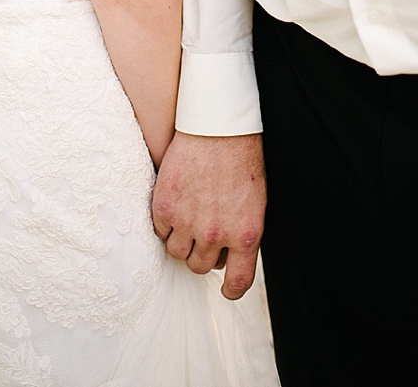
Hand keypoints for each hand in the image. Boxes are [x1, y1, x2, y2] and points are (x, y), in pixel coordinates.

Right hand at [152, 131, 265, 299]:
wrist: (219, 127)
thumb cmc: (243, 160)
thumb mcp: (256, 202)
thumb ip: (242, 232)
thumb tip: (231, 256)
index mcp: (246, 234)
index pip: (238, 281)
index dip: (232, 290)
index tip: (228, 289)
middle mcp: (216, 234)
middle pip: (201, 267)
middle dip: (204, 255)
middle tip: (207, 233)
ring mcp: (188, 222)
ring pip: (178, 253)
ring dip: (184, 240)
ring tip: (192, 216)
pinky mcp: (165, 208)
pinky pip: (161, 231)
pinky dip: (167, 222)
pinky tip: (179, 202)